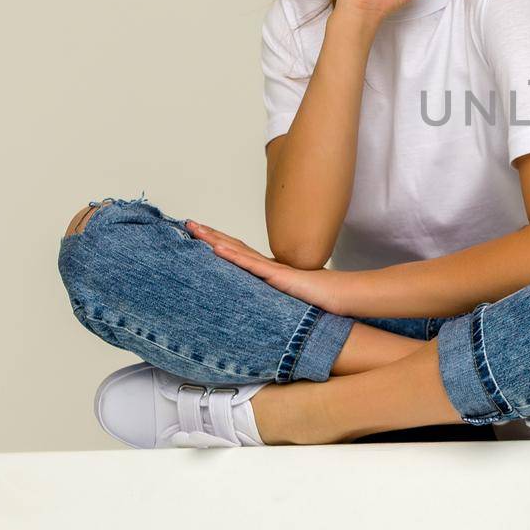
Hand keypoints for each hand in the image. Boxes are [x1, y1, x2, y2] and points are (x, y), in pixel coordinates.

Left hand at [184, 220, 359, 315]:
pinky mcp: (278, 276)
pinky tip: (216, 249)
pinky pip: (251, 265)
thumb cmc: (320, 300)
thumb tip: (263, 306)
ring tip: (194, 229)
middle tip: (187, 223)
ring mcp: (272, 268)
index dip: (218, 242)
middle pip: (232, 245)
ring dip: (214, 239)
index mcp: (267, 270)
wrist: (342, 297)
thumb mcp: (289, 299)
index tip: (199, 234)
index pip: (237, 252)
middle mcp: (266, 265)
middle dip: (209, 234)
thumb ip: (275, 298)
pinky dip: (232, 256)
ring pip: (237, 250)